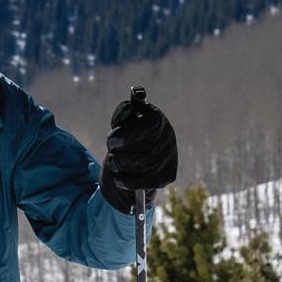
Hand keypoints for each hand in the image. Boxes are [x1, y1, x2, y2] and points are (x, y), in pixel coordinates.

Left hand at [103, 85, 178, 212]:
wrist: (136, 157)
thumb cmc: (127, 134)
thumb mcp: (122, 121)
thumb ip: (124, 111)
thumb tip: (134, 99)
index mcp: (157, 118)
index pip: (145, 127)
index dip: (125, 136)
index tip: (110, 140)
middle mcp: (168, 137)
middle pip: (143, 148)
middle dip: (121, 152)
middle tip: (111, 152)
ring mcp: (170, 157)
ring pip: (143, 166)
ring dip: (122, 166)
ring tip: (114, 162)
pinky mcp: (168, 176)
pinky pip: (145, 182)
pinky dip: (127, 181)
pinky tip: (119, 177)